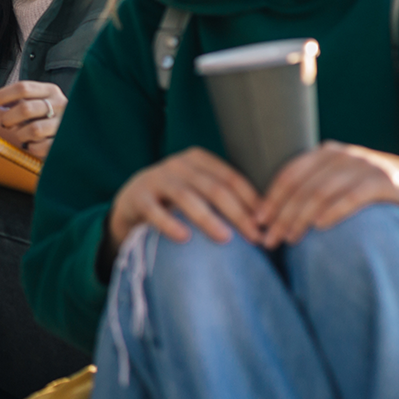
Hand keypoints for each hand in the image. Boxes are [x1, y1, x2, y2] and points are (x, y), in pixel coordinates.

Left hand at [0, 81, 65, 157]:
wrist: (76, 132)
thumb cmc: (47, 116)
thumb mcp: (35, 101)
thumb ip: (14, 98)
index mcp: (50, 91)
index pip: (22, 88)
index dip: (0, 96)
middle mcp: (60, 104)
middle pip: (25, 108)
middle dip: (8, 118)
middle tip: (5, 123)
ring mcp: (63, 124)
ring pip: (33, 130)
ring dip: (20, 134)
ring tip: (20, 135)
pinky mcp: (64, 142)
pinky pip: (40, 147)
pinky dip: (31, 147)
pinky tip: (31, 145)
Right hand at [108, 147, 261, 249]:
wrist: (131, 201)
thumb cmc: (175, 200)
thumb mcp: (199, 190)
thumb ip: (223, 197)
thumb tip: (266, 221)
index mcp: (198, 160)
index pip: (231, 178)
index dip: (251, 199)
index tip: (267, 223)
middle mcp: (177, 165)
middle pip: (213, 188)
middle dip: (238, 213)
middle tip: (254, 236)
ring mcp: (156, 179)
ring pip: (186, 197)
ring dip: (208, 218)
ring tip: (226, 238)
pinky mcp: (138, 197)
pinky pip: (154, 211)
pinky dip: (169, 223)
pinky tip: (184, 237)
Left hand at [256, 141, 398, 246]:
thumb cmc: (369, 187)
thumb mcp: (340, 180)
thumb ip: (314, 187)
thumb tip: (275, 215)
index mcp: (326, 153)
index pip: (290, 174)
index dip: (271, 198)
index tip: (257, 221)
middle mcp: (342, 155)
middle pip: (302, 186)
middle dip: (282, 214)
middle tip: (270, 239)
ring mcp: (363, 166)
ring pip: (322, 192)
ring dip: (301, 217)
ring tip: (290, 239)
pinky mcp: (383, 181)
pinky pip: (352, 197)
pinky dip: (333, 212)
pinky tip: (320, 227)